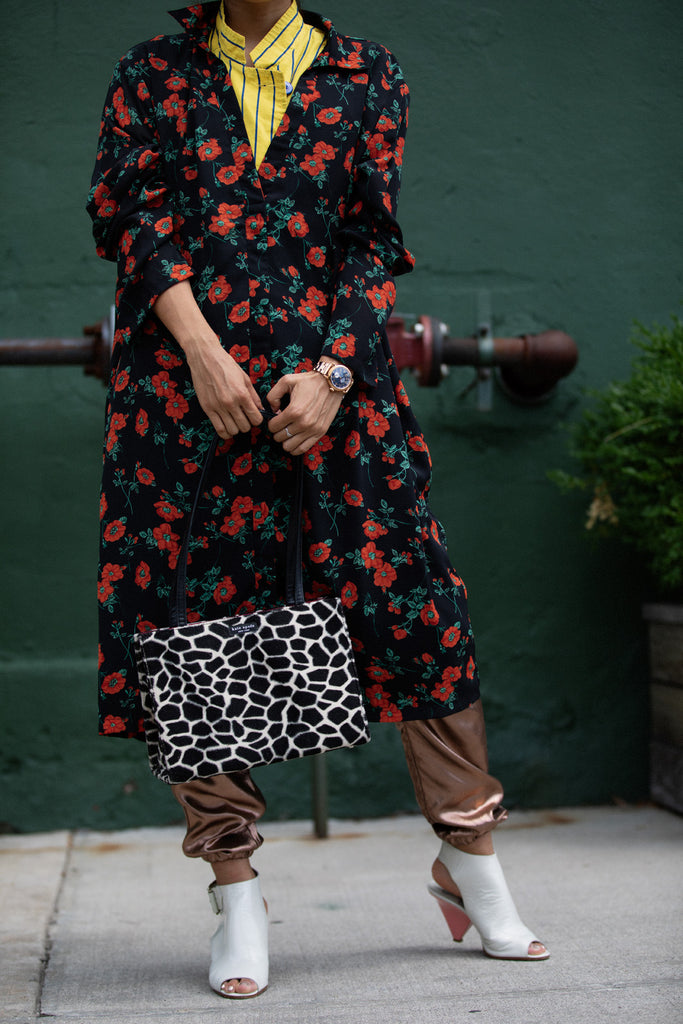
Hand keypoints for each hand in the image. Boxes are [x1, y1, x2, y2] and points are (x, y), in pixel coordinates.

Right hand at [153, 281, 262, 437]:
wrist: (205, 357)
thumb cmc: (226, 365)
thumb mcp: (244, 378)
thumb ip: (253, 396)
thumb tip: (260, 409)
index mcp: (242, 394)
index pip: (256, 419)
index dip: (258, 419)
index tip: (255, 416)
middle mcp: (230, 402)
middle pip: (245, 427)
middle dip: (247, 424)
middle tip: (245, 417)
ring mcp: (218, 407)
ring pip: (232, 431)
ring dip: (236, 428)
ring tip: (235, 420)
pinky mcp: (207, 408)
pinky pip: (218, 429)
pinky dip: (225, 432)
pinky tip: (227, 426)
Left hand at [266, 369, 343, 453]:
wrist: (332, 383)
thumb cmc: (309, 381)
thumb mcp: (286, 381)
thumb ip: (273, 395)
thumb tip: (272, 409)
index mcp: (294, 411)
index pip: (273, 427)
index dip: (271, 423)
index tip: (275, 418)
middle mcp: (303, 423)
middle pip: (280, 437)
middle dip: (277, 431)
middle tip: (281, 424)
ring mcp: (313, 429)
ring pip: (289, 446)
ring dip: (285, 440)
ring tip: (287, 432)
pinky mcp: (320, 432)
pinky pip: (303, 449)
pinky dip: (295, 448)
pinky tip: (294, 440)